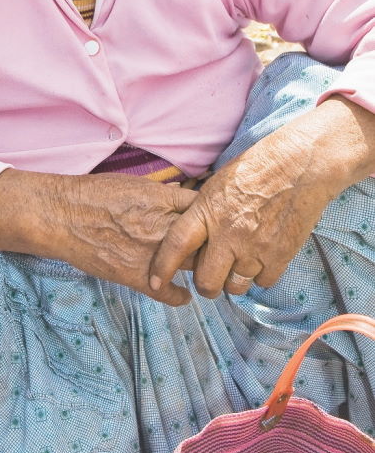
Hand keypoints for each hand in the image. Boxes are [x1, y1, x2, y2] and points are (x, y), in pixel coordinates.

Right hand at [0, 168, 197, 304]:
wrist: (60, 215)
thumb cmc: (92, 194)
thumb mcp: (133, 183)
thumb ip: (162, 194)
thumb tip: (182, 197)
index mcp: (164, 200)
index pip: (208, 209)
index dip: (215, 217)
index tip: (215, 223)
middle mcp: (164, 226)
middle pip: (209, 240)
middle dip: (215, 244)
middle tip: (215, 250)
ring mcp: (152, 254)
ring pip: (196, 267)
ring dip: (201, 270)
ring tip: (203, 272)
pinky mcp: (136, 277)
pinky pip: (171, 294)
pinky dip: (180, 297)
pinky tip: (182, 294)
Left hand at [148, 97, 374, 299]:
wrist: (299, 166)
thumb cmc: (255, 168)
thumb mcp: (216, 184)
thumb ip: (201, 212)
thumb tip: (186, 232)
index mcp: (207, 211)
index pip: (175, 245)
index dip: (162, 268)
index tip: (154, 283)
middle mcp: (228, 234)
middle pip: (207, 280)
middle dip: (206, 285)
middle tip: (209, 279)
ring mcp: (255, 248)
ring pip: (235, 286)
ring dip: (234, 280)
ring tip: (239, 264)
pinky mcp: (280, 256)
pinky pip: (262, 282)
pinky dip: (260, 275)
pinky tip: (261, 257)